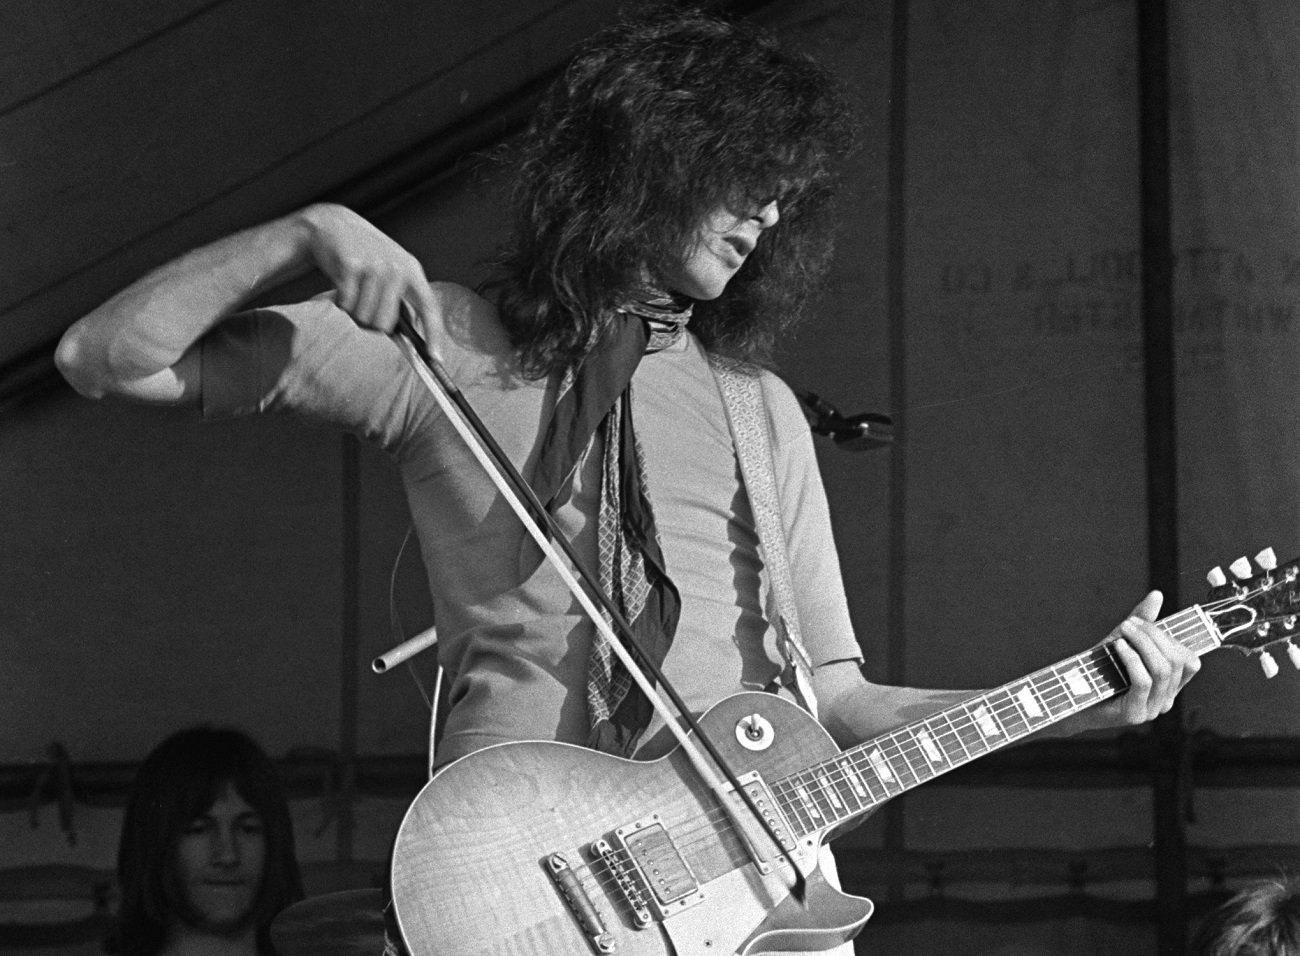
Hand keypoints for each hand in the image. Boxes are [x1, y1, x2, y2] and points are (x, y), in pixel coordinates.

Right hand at [299, 203, 437, 332]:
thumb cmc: (365, 256)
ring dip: (354, 312)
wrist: (333, 225)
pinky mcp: (351, 266)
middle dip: (371, 324)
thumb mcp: (392, 270)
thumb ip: (403, 298)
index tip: (436, 359)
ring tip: (353, 292)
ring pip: (364, 317)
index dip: (434, 334)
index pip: (430, 307)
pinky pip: (346, 305)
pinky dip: (340, 303)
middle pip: (385, 324)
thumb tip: (412, 336)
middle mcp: (397, 268)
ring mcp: (374, 267)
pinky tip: (342, 285)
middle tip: (364, 307)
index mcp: (412, 271)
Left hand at [1077, 590, 1200, 730]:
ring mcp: (1152, 709)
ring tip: (1123, 630)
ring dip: (1143, 643)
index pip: (1189, 661)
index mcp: (1169, 686)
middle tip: (1129, 623)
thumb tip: (1157, 594)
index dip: (1170, 638)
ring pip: (1161, 670)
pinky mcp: (1135, 714)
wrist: (1071, 698)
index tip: (1142, 622)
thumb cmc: (1099, 670)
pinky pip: (1143, 681)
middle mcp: (1166, 700)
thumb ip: (1143, 622)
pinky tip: (1118, 646)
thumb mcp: (1123, 642)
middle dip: (1153, 635)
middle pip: (1175, 661)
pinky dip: (1132, 658)